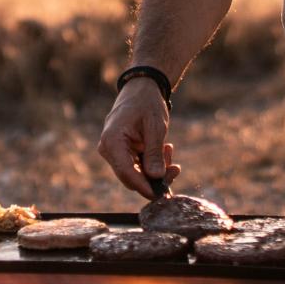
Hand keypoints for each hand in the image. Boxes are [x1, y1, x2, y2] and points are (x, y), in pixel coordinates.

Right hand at [97, 79, 181, 197]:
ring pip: (136, 174)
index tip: (161, 195)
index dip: (144, 186)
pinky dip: (152, 163)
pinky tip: (165, 149)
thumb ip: (154, 153)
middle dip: (154, 177)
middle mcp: (109, 149)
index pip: (126, 173)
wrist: (141, 88)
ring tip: (169, 150)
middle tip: (176, 168)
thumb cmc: (147, 103)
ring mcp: (114, 152)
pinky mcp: (122, 153)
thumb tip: (156, 177)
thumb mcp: (156, 127)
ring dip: (156, 168)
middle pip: (131, 177)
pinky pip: (137, 166)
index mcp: (112, 141)